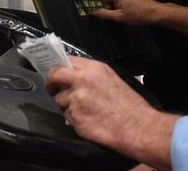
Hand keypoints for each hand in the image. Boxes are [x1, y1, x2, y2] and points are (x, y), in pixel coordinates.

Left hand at [46, 56, 164, 152]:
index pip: (66, 60)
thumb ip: (91, 75)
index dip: (59, 67)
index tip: (56, 73)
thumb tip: (74, 76)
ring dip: (66, 105)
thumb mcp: (111, 79)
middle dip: (51, 82)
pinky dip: (73, 119)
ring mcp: (77, 98)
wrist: (137, 126)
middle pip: (55, 75)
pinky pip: (66, 116)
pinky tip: (87, 119)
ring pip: (59, 99)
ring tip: (84, 110)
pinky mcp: (75, 116)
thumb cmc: (129, 106)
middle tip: (52, 88)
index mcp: (94, 69)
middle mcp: (82, 80)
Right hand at [73, 0, 160, 25]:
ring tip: (124, 15)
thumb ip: (104, 14)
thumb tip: (93, 12)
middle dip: (105, 8)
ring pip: (110, 0)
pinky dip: (116, 6)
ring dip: (112, 8)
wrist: (155, 12)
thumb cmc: (139, 15)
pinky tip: (125, 12)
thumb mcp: (119, 17)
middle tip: (116, 16)